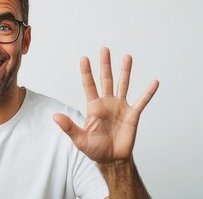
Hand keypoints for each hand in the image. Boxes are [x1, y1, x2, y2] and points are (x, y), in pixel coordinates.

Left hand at [54, 47, 158, 162]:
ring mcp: (120, 107)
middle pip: (106, 79)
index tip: (84, 58)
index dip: (86, 72)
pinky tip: (154, 82)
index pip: (89, 85)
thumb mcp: (80, 139)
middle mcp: (107, 103)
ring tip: (127, 57)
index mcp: (93, 107)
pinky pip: (142, 101)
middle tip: (104, 49)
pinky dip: (148, 92)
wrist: (112, 159)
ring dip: (125, 71)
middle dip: (105, 65)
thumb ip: (69, 127)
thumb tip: (55, 116)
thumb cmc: (94, 149)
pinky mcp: (132, 115)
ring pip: (123, 85)